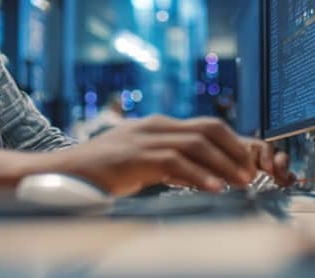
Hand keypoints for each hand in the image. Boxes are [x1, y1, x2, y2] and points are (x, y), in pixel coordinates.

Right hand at [47, 115, 293, 195]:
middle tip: (250, 174)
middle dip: (234, 151)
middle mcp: (154, 126)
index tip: (247, 165)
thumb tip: (202, 174)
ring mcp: (144, 139)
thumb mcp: (141, 161)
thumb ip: (168, 162)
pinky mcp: (135, 157)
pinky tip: (214, 188)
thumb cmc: (103, 172)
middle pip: (208, 129)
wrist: (64, 173)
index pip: (206, 126)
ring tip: (240, 183)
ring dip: (223, 165)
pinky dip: (199, 175)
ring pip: (196, 144)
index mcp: (158, 125)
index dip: (232, 143)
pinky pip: (175, 162)